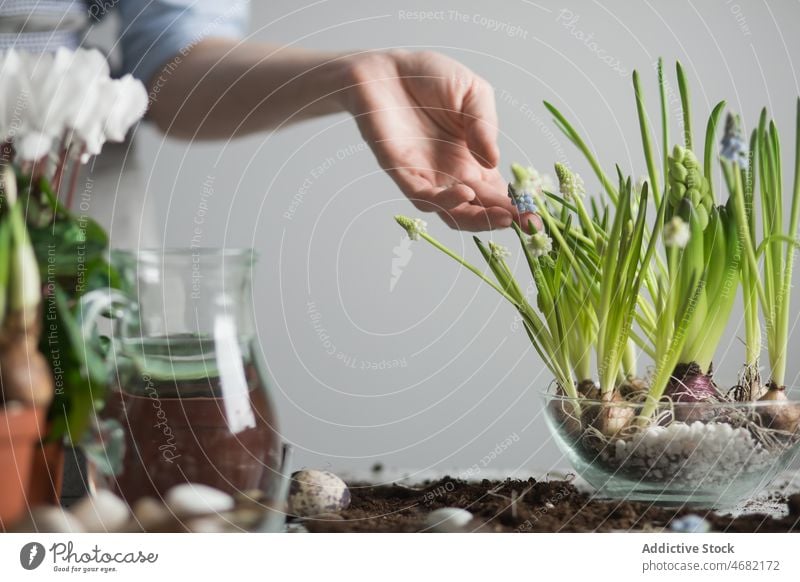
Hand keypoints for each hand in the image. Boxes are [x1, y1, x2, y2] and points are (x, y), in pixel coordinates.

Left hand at [343, 50, 535, 230]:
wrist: (386, 68)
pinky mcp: (401, 172)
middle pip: (479, 209)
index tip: (535, 215)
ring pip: (452, 212)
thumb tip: (494, 160)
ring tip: (501, 216)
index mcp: (473, 159)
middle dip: (503, 218)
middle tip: (527, 224)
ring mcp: (427, 176)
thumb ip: (484, 125)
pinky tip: (464, 192)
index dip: (516, 204)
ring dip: (477, 218)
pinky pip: (422, 196)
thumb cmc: (429, 78)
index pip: (497, 191)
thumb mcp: (473, 93)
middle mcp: (451, 174)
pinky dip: (444, 200)